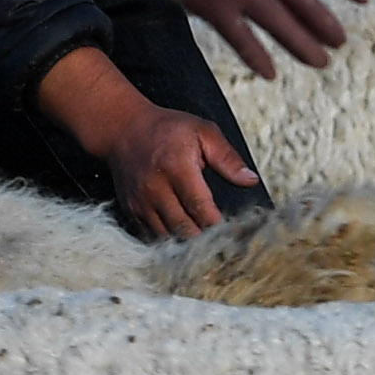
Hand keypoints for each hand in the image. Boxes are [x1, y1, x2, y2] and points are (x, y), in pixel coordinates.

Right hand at [40, 53, 267, 237]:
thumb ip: (228, 158)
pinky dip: (169, 240)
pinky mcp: (131, 210)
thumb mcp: (203, 132)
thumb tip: (251, 180)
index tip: (234, 232)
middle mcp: (156, 188)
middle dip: (206, 239)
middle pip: (184, 229)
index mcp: (177, 168)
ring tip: (206, 244)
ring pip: (168, 237)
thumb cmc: (168, 129)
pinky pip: (152, 235)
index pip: (201, 208)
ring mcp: (140, 202)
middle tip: (224, 244)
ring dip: (188, 243)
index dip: (218, 225)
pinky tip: (184, 238)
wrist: (124, 130)